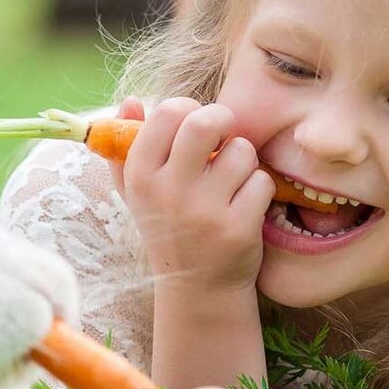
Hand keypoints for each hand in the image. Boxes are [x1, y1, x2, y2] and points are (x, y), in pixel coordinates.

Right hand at [108, 96, 274, 291]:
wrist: (197, 289)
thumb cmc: (167, 227)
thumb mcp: (136, 192)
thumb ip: (126, 145)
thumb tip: (130, 100)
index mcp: (140, 175)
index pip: (169, 112)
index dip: (189, 109)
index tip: (194, 125)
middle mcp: (168, 191)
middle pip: (206, 122)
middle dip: (223, 119)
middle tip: (224, 135)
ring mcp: (203, 212)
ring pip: (241, 151)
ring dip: (243, 160)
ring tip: (232, 180)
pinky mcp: (237, 228)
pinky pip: (262, 181)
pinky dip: (259, 189)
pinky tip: (245, 204)